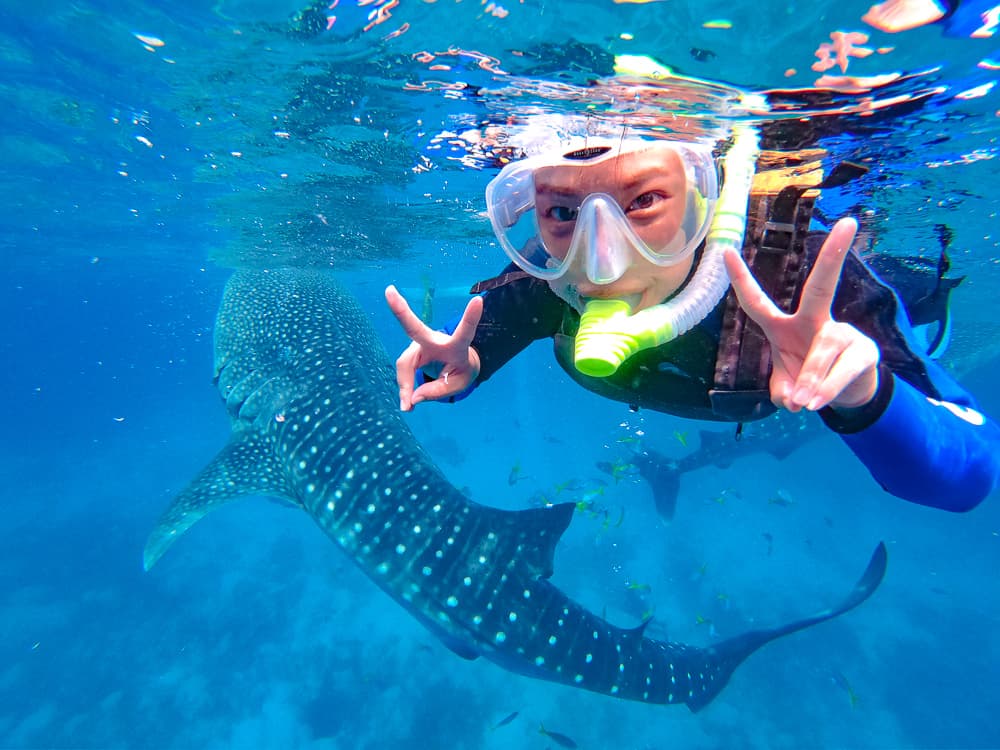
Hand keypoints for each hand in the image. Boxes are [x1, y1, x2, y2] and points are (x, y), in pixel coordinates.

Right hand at [384, 286, 482, 410]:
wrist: (456, 363)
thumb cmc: (461, 370)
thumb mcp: (457, 384)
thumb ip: (436, 391)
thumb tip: (412, 398)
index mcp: (456, 345)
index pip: (465, 332)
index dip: (471, 318)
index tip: (478, 300)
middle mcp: (434, 339)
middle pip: (415, 328)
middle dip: (401, 310)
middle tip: (389, 291)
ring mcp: (419, 343)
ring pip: (405, 365)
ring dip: (405, 386)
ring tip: (408, 408)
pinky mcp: (410, 351)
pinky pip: (403, 371)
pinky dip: (404, 387)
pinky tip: (407, 404)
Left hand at [723, 217, 879, 411]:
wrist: (847, 394)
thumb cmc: (807, 380)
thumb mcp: (786, 388)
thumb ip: (780, 391)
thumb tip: (792, 398)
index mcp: (783, 327)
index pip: (757, 302)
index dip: (741, 281)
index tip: (727, 251)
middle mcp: (813, 321)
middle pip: (821, 288)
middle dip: (832, 257)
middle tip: (848, 224)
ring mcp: (842, 333)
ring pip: (822, 351)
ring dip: (809, 380)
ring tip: (803, 403)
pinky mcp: (864, 352)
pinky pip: (842, 371)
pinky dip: (826, 390)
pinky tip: (814, 403)